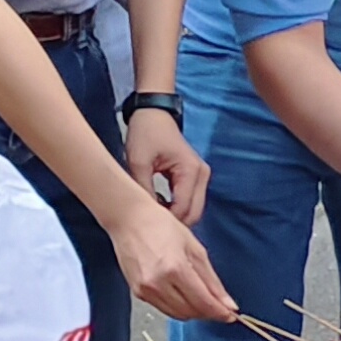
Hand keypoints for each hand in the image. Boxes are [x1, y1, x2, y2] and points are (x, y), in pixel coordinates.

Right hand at [111, 197, 237, 322]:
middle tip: (218, 306)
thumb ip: (212, 280)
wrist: (129, 220)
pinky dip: (177, 307)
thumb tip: (227, 303)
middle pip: (191, 312)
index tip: (230, 315)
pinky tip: (183, 295)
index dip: (220, 312)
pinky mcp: (138, 293)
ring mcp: (146, 290)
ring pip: (177, 315)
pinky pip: (164, 308)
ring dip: (193, 311)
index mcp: (175, 268)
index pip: (203, 302)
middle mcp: (158, 283)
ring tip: (201, 300)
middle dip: (208, 312)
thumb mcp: (194, 248)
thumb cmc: (160, 226)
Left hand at [127, 108, 208, 223]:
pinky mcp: (196, 176)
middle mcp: (202, 175)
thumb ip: (144, 190)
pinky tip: (159, 205)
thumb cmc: (146, 133)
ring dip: (175, 216)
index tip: (146, 226)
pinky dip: (176, 207)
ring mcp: (201, 176)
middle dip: (173, 223)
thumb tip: (145, 216)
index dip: (166, 221)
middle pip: (194, 214)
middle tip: (149, 224)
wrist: (153, 114)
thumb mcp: (138, 162)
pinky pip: (189, 200)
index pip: (183, 208)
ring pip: (193, 210)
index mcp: (191, 170)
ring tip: (152, 214)